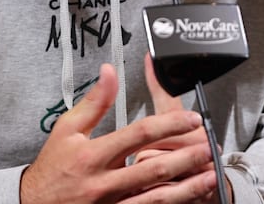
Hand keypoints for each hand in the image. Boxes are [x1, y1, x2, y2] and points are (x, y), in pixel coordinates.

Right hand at [20, 63, 221, 203]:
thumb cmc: (52, 167)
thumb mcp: (66, 129)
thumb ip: (93, 101)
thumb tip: (109, 72)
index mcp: (92, 154)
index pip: (138, 134)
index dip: (169, 124)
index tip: (190, 118)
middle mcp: (103, 182)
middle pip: (153, 167)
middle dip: (186, 157)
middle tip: (209, 146)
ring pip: (156, 197)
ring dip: (187, 187)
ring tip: (211, 174)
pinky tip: (188, 198)